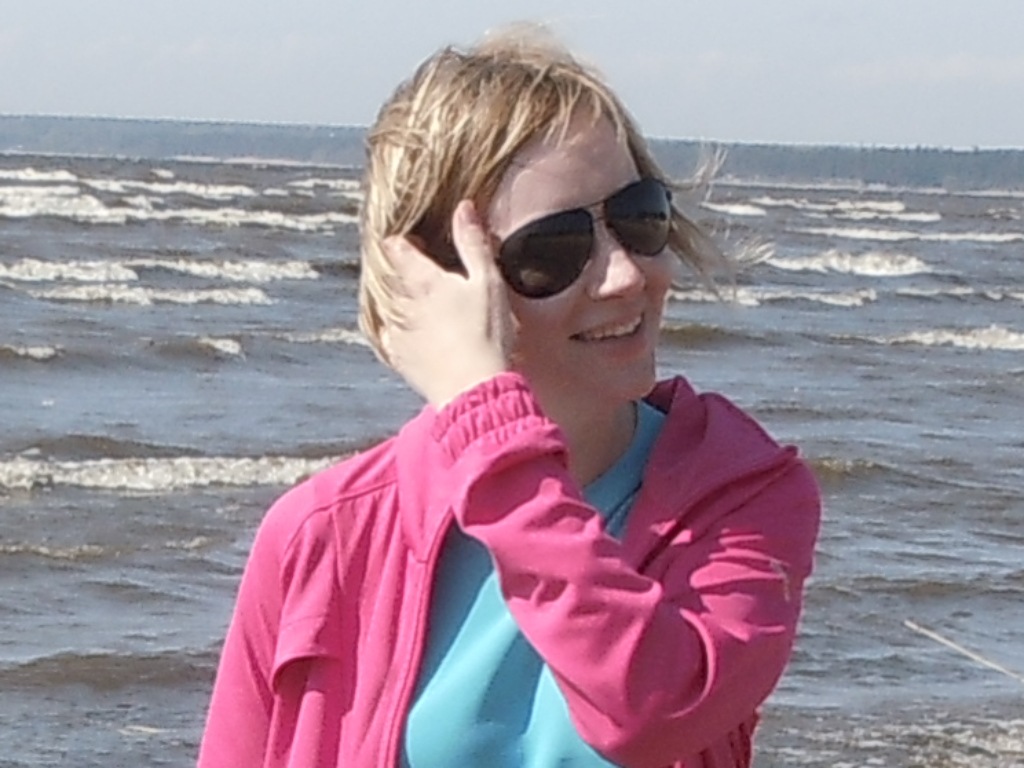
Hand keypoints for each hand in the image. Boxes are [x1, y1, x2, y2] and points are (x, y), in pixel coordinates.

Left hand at [382, 200, 512, 406]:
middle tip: (424, 272)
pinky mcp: (398, 358)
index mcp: (421, 280)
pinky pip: (389, 334)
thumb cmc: (486, 336)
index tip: (419, 243)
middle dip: (401, 270)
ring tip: (425, 305)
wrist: (474, 392)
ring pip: (387, 304)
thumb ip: (473, 243)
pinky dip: (398, 329)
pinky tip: (417, 333)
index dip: (405, 240)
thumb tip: (463, 207)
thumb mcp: (488, 283)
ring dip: (399, 299)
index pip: (396, 247)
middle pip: (389, 275)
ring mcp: (395, 331)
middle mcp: (399, 303)